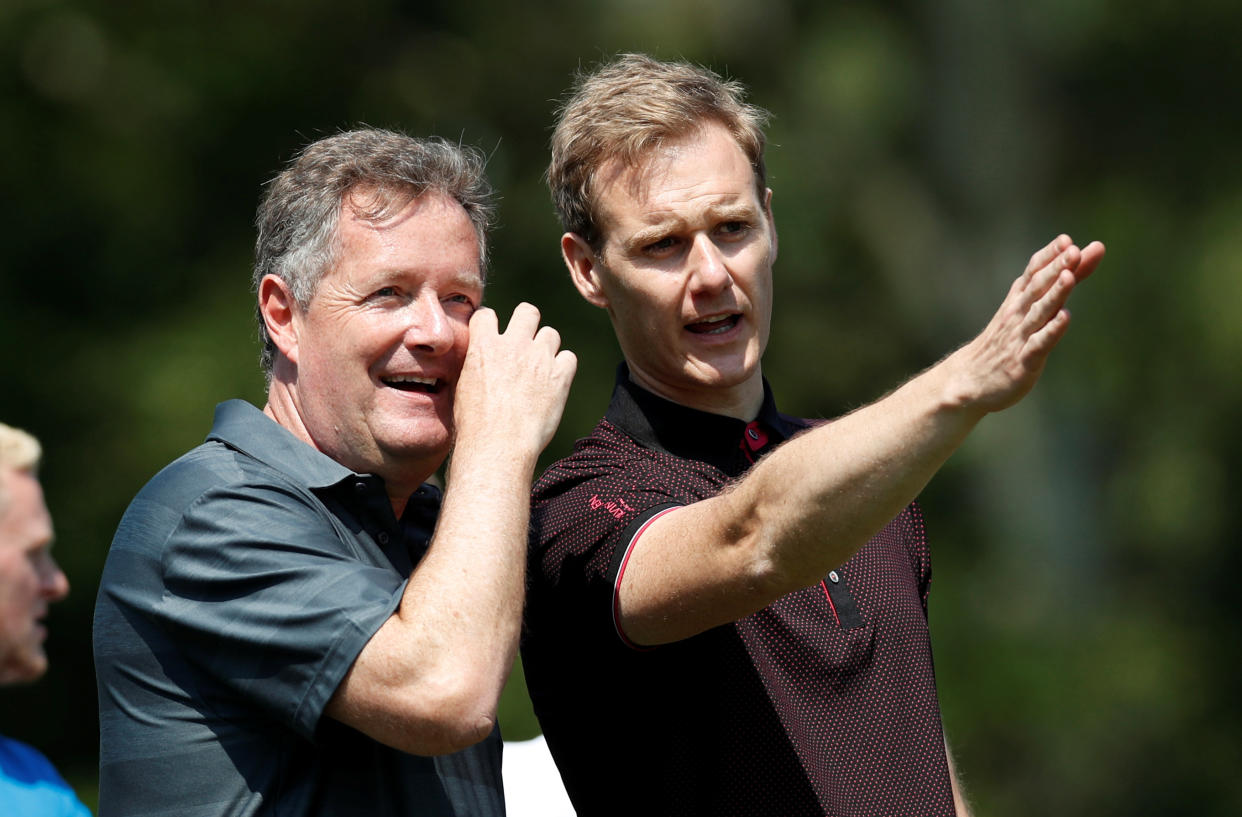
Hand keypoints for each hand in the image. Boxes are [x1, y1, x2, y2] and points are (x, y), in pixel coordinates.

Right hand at [452, 302, 576, 456]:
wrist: (498, 446)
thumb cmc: (475, 425)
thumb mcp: (464, 388)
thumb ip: (476, 364)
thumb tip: (480, 359)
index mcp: (484, 346)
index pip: (487, 314)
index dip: (491, 324)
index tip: (494, 335)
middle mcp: (513, 345)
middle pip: (527, 311)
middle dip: (527, 323)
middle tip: (525, 343)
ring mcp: (539, 358)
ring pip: (551, 334)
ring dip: (546, 348)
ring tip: (540, 369)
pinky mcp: (560, 375)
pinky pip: (569, 357)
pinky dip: (563, 368)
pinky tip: (554, 383)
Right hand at [947, 234, 1104, 413]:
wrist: (969, 379)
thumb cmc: (1005, 341)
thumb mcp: (1032, 308)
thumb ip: (1063, 281)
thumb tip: (1091, 250)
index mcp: (1018, 300)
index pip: (1033, 272)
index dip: (1049, 255)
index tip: (1066, 240)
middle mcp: (1017, 314)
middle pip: (1037, 287)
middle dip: (1055, 268)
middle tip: (1072, 250)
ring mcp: (1019, 337)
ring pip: (1039, 312)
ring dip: (1054, 294)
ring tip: (1069, 276)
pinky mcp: (1022, 361)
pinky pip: (1038, 344)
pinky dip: (1051, 331)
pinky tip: (1064, 318)